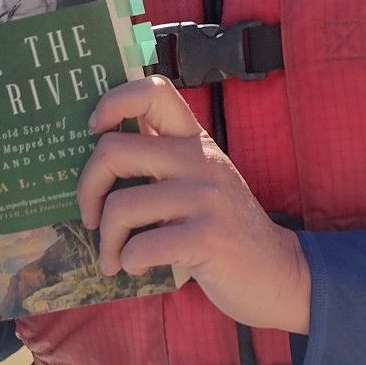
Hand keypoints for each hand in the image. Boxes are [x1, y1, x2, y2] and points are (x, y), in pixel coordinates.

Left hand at [78, 78, 311, 332]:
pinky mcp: (208, 238)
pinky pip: (140, 247)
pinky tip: (136, 268)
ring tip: (114, 257)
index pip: (153, 91)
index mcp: (196, 141)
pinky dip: (127, 263)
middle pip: (113, 151)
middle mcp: (201, 160)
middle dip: (87, 190)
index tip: (95, 132)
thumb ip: (163, 162)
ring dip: (106, 242)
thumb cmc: (224, 230)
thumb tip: (96, 153)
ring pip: (120, 207)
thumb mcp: (201, 182)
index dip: (112, 103)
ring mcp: (206, 198)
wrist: (277, 273)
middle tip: (92, 216)